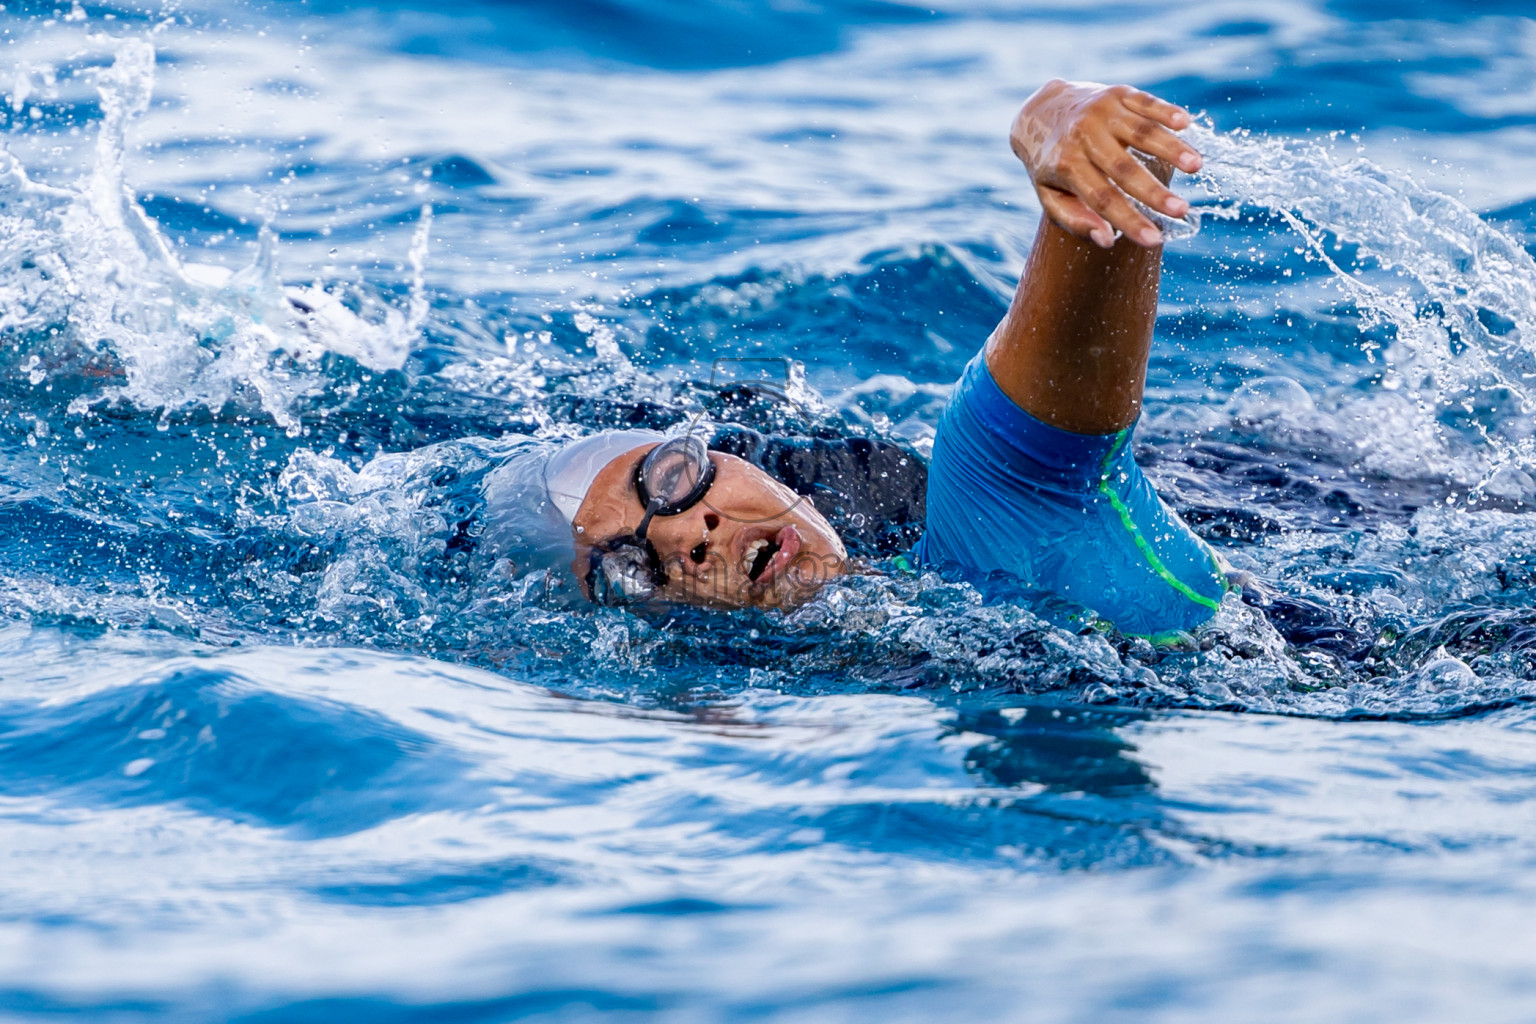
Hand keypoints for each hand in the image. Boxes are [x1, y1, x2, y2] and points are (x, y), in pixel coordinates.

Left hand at [1010, 80, 1201, 248]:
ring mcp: (1101, 111)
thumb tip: (1108, 240)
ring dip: (1170, 148)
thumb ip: (1076, 220)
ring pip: (1141, 132)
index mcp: (1066, 164)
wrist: (1040, 112)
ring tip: (1196, 166)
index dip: (1129, 220)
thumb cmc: (1052, 163)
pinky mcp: (1117, 93)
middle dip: (1154, 192)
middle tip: (1181, 210)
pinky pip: (1145, 101)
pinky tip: (1186, 123)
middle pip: (1124, 168)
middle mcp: (1083, 135)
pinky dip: (1165, 111)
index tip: (1153, 240)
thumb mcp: (1050, 195)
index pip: (1102, 198)